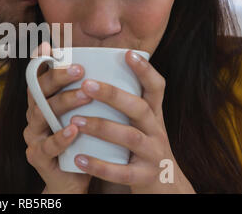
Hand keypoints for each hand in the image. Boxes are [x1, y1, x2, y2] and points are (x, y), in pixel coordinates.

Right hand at [24, 43, 91, 193]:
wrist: (75, 177)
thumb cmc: (82, 141)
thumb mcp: (82, 114)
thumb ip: (86, 92)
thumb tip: (105, 62)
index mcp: (43, 102)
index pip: (38, 77)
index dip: (40, 62)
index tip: (49, 47)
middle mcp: (34, 116)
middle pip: (39, 91)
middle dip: (58, 77)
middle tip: (80, 69)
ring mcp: (34, 137)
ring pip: (42, 115)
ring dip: (64, 103)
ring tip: (85, 95)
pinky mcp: (38, 157)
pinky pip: (47, 146)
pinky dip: (60, 137)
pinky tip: (73, 130)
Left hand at [71, 50, 194, 193]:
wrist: (166, 188)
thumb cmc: (143, 148)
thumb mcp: (141, 125)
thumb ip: (125, 105)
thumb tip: (94, 75)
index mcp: (154, 115)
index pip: (156, 88)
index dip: (145, 70)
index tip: (127, 53)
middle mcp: (156, 131)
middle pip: (138, 107)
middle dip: (113, 95)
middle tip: (86, 84)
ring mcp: (153, 154)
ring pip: (129, 137)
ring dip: (101, 127)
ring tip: (75, 120)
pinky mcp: (145, 177)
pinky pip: (121, 171)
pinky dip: (99, 165)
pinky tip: (78, 158)